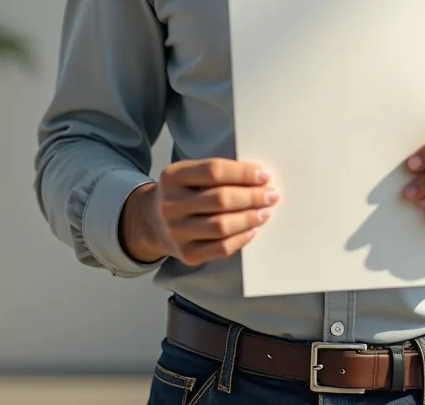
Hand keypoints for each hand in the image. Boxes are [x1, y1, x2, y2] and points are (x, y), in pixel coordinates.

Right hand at [152, 158, 279, 265]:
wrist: (153, 221)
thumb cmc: (184, 192)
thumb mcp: (190, 174)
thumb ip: (219, 173)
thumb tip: (260, 179)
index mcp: (172, 176)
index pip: (214, 170)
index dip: (243, 173)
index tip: (264, 175)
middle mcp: (170, 204)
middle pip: (220, 199)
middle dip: (252, 196)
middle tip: (271, 195)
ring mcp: (176, 231)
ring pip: (222, 226)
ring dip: (250, 218)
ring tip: (266, 212)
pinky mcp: (186, 254)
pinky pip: (221, 248)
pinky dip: (241, 238)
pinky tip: (253, 230)